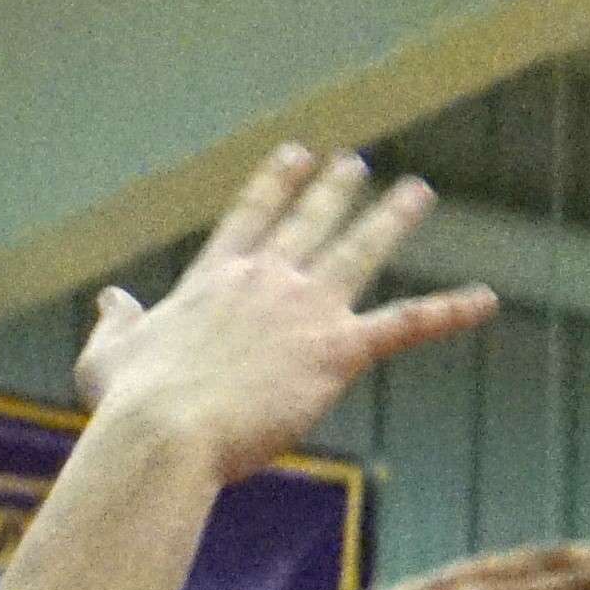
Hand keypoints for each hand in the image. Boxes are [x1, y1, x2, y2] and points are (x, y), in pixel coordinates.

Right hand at [73, 146, 491, 483]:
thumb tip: (110, 299)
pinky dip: (448, 312)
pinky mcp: (337, 350)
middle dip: (336, 189)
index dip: (276, 183)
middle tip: (357, 164)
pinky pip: (405, 325)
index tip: (295, 155)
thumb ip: (114, 324)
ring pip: (360, 252)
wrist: (166, 434)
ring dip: (392, 220)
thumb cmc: (129, 407)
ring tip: (417, 192)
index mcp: (215, 280)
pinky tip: (485, 301)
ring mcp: (306, 309)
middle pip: (310, 222)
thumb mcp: (105, 358)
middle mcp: (266, 280)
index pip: (252, 218)